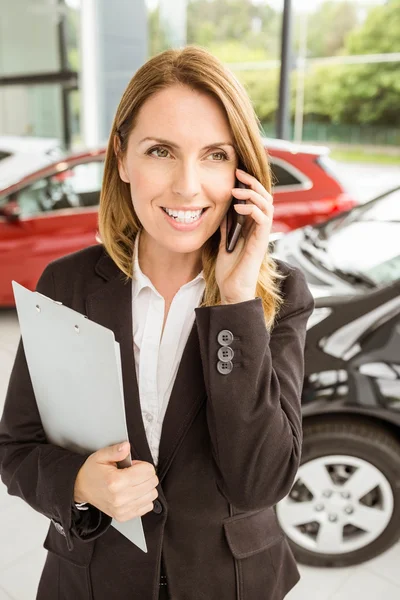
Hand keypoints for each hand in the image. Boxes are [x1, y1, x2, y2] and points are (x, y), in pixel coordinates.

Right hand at [74, 442, 158, 521]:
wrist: (81, 488)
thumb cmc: (92, 472)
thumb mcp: (101, 456)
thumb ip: (115, 451)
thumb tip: (126, 446)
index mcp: (115, 481)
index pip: (148, 471)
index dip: (142, 464)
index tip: (133, 465)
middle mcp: (120, 498)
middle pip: (152, 483)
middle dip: (146, 474)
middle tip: (133, 473)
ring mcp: (122, 509)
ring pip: (152, 495)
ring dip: (146, 486)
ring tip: (133, 483)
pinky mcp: (124, 516)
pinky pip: (147, 507)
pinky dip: (144, 498)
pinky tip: (134, 492)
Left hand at [215, 168, 273, 303]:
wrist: (232, 291)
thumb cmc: (229, 272)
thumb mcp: (223, 243)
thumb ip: (226, 227)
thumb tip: (222, 211)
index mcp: (251, 228)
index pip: (256, 199)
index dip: (249, 185)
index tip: (235, 174)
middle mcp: (259, 230)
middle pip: (265, 198)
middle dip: (253, 183)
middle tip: (239, 173)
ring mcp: (261, 236)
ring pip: (267, 205)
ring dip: (252, 194)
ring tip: (236, 190)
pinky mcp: (260, 243)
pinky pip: (264, 219)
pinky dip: (253, 209)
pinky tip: (239, 207)